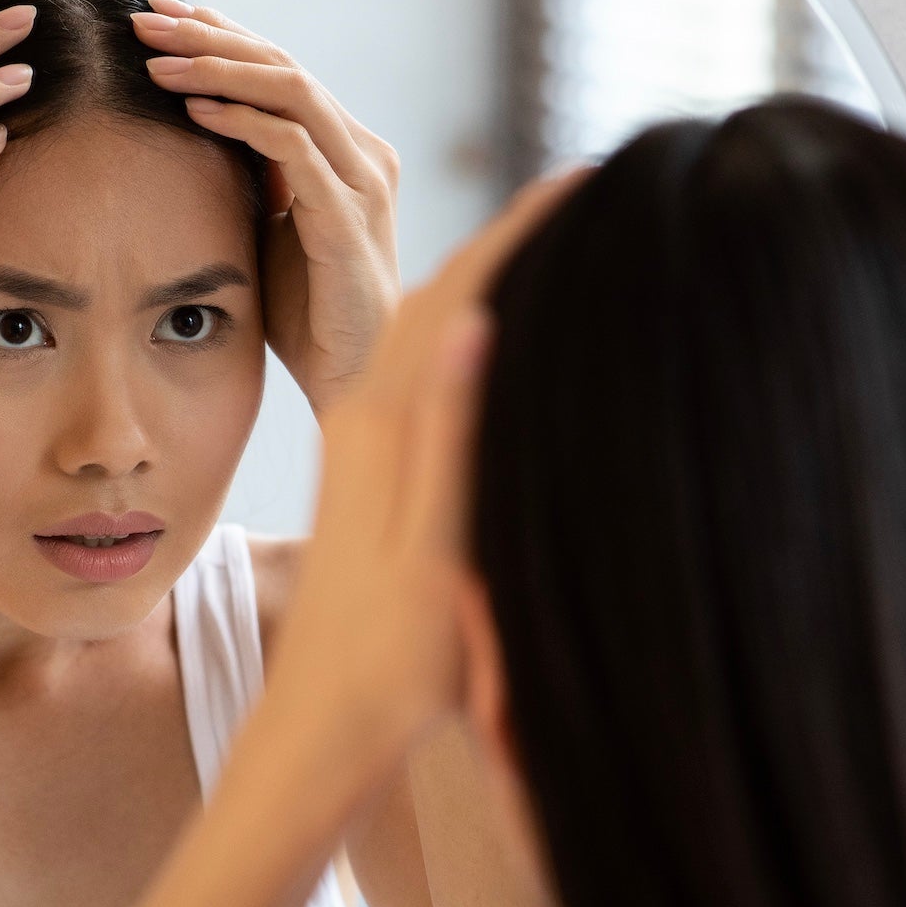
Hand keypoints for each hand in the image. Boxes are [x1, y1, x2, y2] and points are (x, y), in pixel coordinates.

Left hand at [131, 0, 399, 414]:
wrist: (353, 376)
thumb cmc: (308, 309)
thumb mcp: (273, 227)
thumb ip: (256, 177)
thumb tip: (196, 128)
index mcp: (348, 149)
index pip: (281, 69)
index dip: (223, 35)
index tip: (160, 17)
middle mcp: (364, 153)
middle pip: (284, 65)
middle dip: (211, 36)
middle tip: (145, 20)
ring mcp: (362, 183)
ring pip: (292, 90)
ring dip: (219, 68)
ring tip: (158, 59)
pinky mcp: (348, 218)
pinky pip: (294, 148)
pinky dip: (243, 120)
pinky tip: (195, 109)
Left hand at [256, 172, 585, 793]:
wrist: (321, 728)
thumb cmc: (390, 662)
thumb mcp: (433, 552)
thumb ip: (449, 437)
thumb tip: (473, 321)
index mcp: (388, 426)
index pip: (460, 294)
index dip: (520, 230)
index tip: (581, 178)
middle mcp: (369, 419)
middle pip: (441, 292)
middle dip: (508, 232)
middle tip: (584, 186)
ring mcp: (364, 444)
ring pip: (426, 327)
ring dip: (481, 270)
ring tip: (547, 233)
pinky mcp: (366, 472)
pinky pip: (418, 369)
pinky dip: (462, 325)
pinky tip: (491, 330)